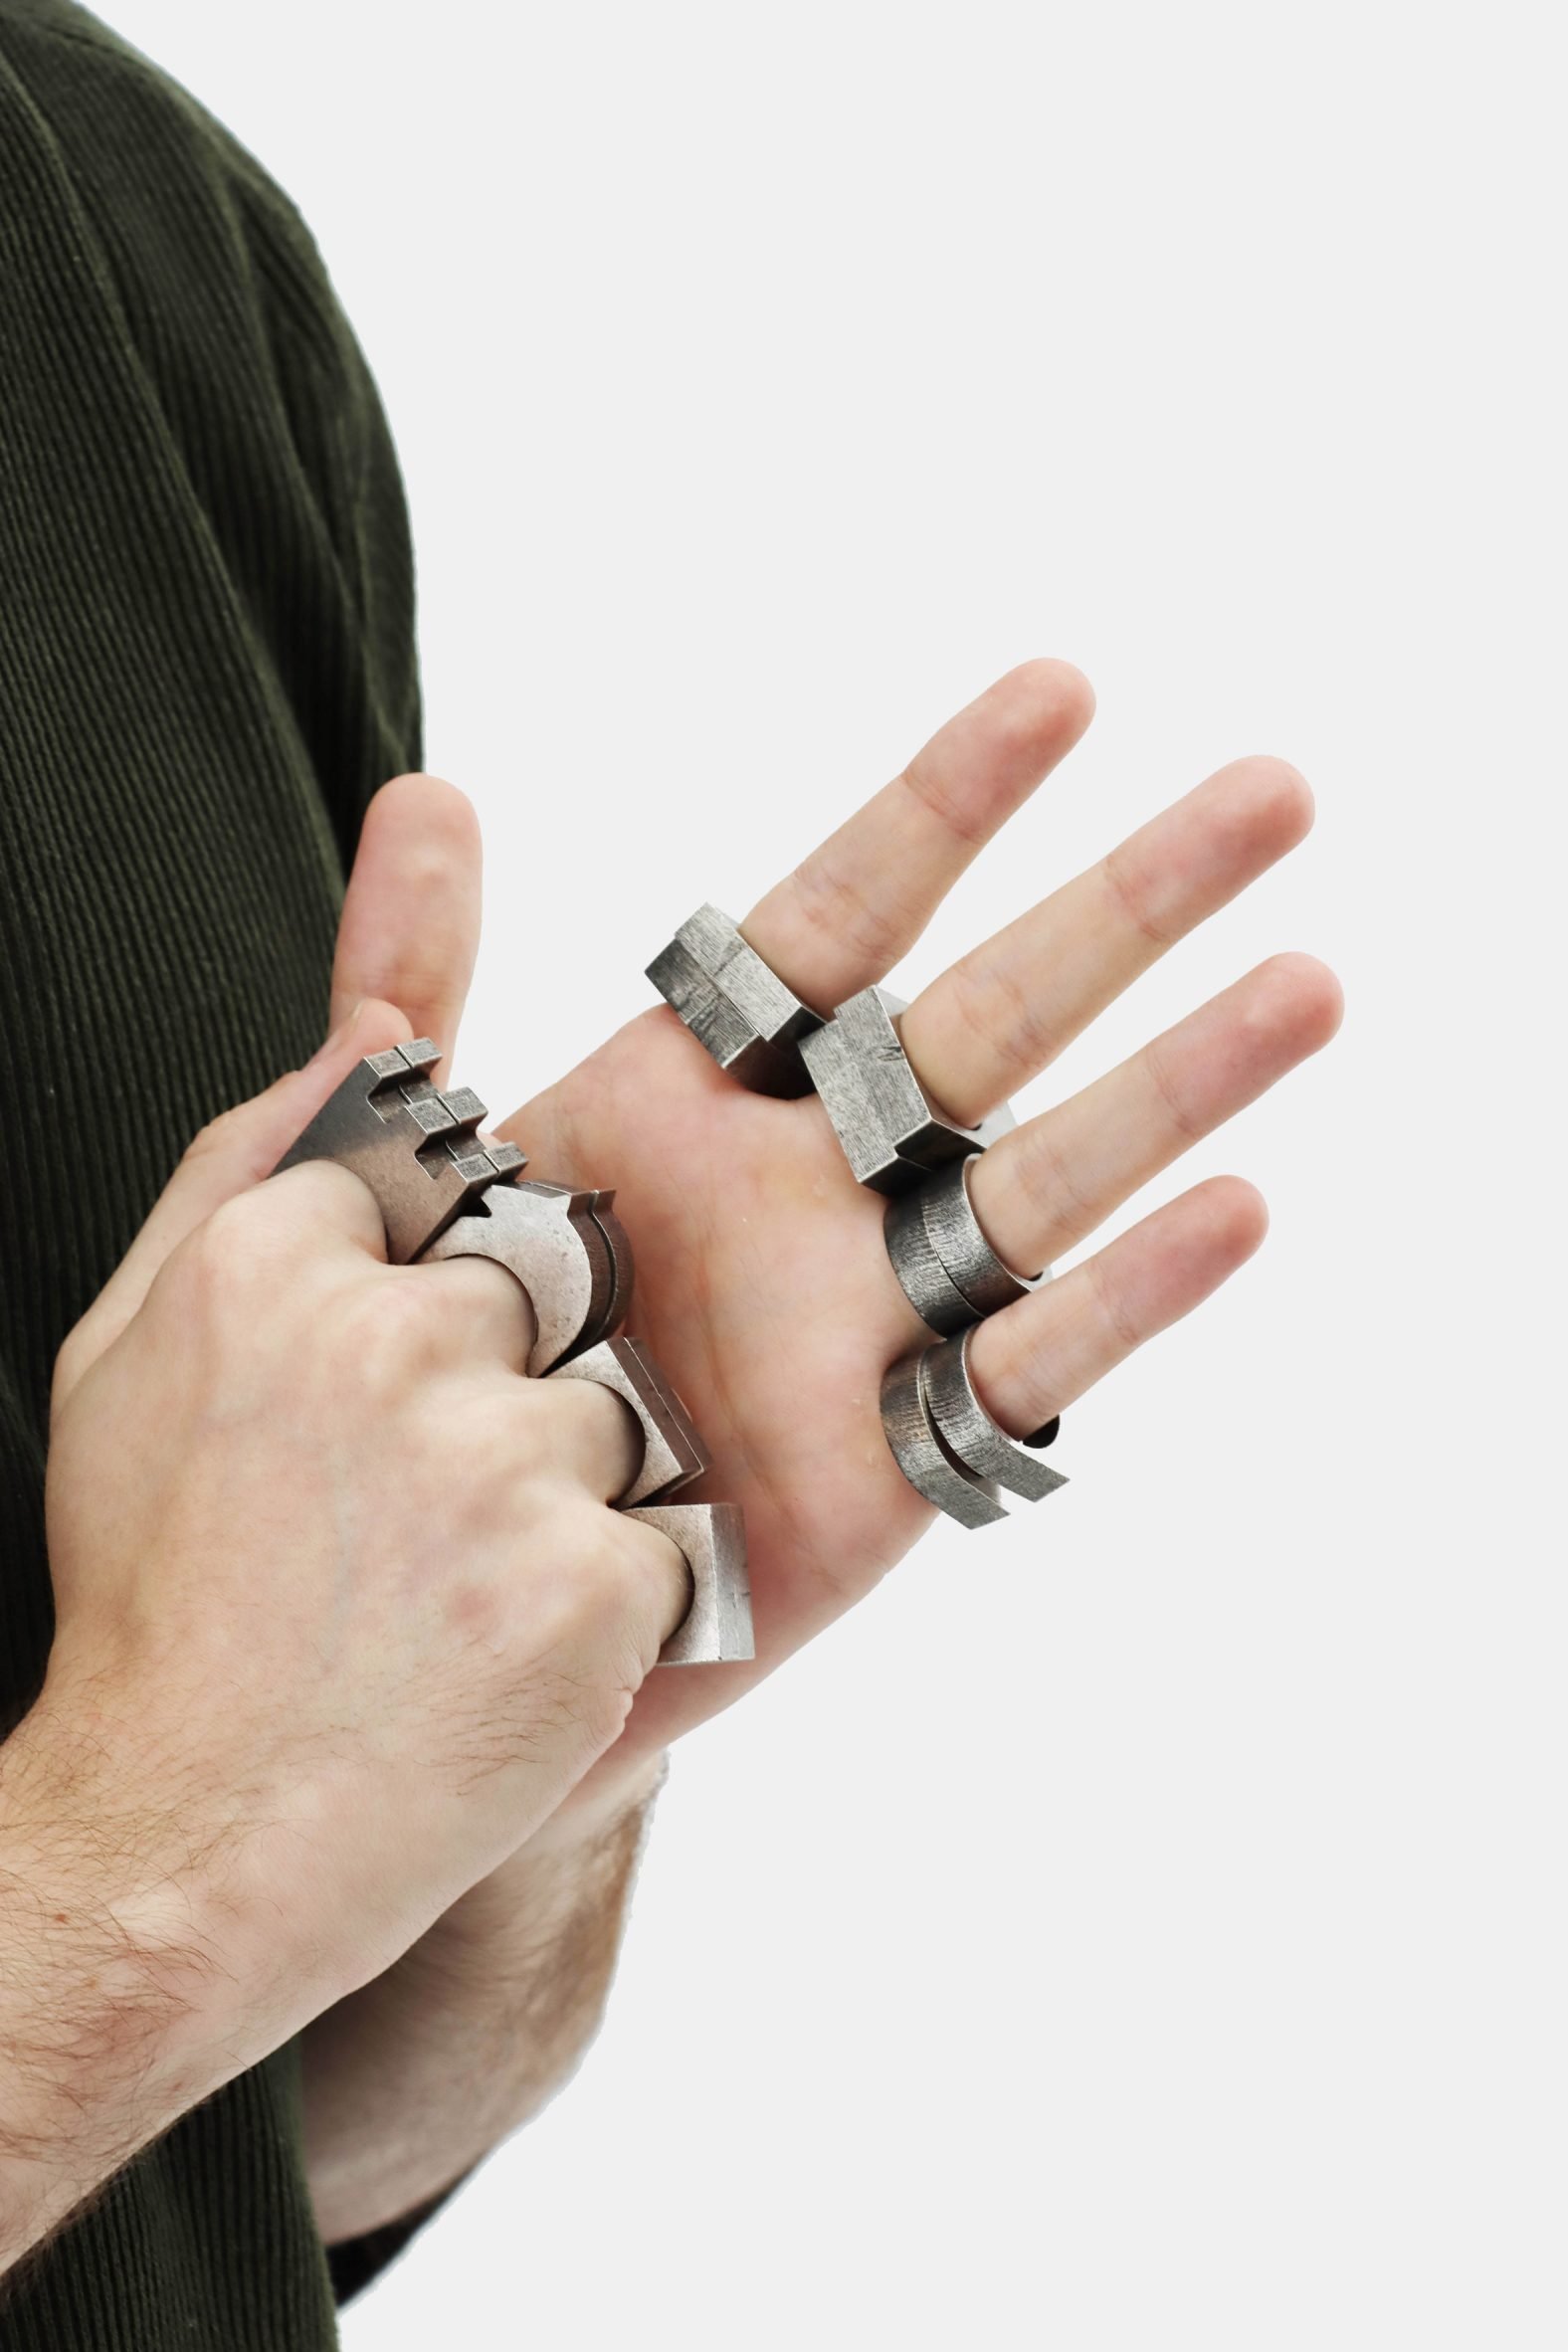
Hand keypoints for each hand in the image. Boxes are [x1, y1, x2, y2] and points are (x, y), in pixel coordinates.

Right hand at [34, 826, 691, 2118]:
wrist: (180, 1842)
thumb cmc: (174, 1572)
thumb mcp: (179, 1303)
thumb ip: (311, 1082)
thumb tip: (437, 812)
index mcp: (277, 1243)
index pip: (455, 1187)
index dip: (431, 1312)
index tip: (362, 1420)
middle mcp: (387, 1327)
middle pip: (560, 1289)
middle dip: (507, 1393)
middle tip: (389, 1525)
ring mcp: (496, 1456)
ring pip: (626, 1413)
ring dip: (561, 1503)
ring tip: (428, 1605)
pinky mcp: (595, 1583)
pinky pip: (668, 1540)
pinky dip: (607, 1605)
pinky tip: (486, 1668)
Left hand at [493, 661, 1341, 1801]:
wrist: (448, 1607)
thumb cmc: (431, 1381)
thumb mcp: (395, 1169)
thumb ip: (417, 989)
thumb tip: (432, 791)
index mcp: (693, 1098)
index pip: (837, 923)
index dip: (944, 809)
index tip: (1059, 690)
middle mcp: (808, 1186)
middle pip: (990, 1021)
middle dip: (1127, 909)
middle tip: (1274, 791)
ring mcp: (868, 1318)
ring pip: (1047, 1178)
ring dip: (1178, 1085)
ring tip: (1307, 985)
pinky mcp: (903, 1459)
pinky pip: (1028, 1369)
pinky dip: (1123, 1299)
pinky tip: (1231, 1212)